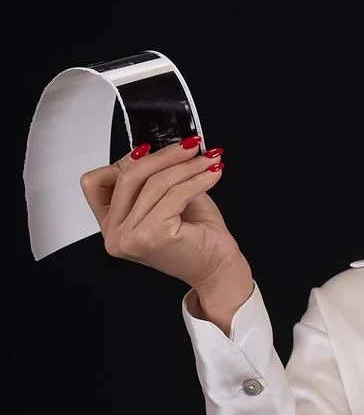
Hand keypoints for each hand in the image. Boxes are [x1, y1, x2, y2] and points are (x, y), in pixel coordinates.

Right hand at [79, 139, 246, 292]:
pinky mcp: (151, 236)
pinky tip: (212, 173)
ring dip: (185, 166)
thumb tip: (160, 145)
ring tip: (208, 159)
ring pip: (154, 183)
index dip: (124, 161)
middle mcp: (114, 235)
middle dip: (163, 156)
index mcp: (111, 226)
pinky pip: (173, 194)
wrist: (218, 269)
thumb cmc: (197, 238)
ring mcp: (129, 238)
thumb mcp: (168, 200)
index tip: (153, 148)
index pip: (96, 182)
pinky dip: (197, 179)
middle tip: (191, 145)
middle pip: (128, 177)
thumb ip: (153, 177)